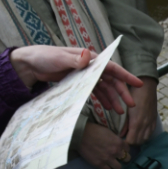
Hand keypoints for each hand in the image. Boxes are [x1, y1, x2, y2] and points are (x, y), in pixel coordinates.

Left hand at [8, 47, 141, 113]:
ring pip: (105, 87)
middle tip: (131, 106)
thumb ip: (73, 59)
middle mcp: (90, 66)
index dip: (126, 76)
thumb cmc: (44, 57)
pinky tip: (108, 108)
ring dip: (113, 99)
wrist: (30, 65)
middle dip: (122, 92)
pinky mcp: (79, 82)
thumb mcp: (58, 58)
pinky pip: (95, 91)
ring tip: (120, 112)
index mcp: (89, 58)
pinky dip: (103, 99)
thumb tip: (87, 56)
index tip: (138, 85)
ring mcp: (85, 74)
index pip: (112, 67)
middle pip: (111, 80)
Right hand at [80, 122, 130, 168]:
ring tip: (111, 161)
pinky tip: (103, 163)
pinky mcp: (99, 164)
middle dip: (123, 157)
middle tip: (118, 156)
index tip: (121, 149)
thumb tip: (119, 144)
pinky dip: (106, 167)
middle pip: (127, 159)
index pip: (128, 149)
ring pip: (118, 167)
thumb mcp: (109, 132)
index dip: (125, 149)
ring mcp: (108, 159)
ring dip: (116, 164)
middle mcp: (115, 152)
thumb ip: (116, 139)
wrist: (81, 134)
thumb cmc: (94, 130)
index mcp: (119, 143)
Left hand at [124, 77, 157, 144]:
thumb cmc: (133, 95)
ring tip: (132, 137)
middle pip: (139, 142)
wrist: (146, 86)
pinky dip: (145, 135)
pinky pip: (151, 133)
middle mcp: (145, 125)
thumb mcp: (126, 109)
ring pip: (145, 139)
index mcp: (136, 123)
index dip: (125, 142)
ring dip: (139, 140)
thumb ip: (124, 124)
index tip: (120, 140)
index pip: (131, 141)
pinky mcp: (154, 120)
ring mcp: (151, 123)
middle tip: (125, 139)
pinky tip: (141, 133)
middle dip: (131, 143)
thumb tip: (120, 135)